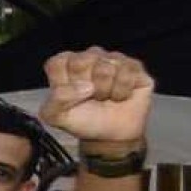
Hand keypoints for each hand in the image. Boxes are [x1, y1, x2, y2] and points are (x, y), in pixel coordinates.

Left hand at [38, 48, 152, 146]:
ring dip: (104, 91)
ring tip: (105, 97)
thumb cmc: (83, 120)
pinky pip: (127, 74)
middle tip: (90, 97)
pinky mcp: (134, 66)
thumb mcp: (57, 116)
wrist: (111, 134)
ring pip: (105, 68)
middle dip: (85, 88)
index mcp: (65, 63)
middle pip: (80, 62)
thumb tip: (85, 86)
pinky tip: (120, 96)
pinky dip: (122, 92)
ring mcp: (112, 59)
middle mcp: (89, 56)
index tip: (70, 97)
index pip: (57, 63)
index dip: (63, 84)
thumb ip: (57, 99)